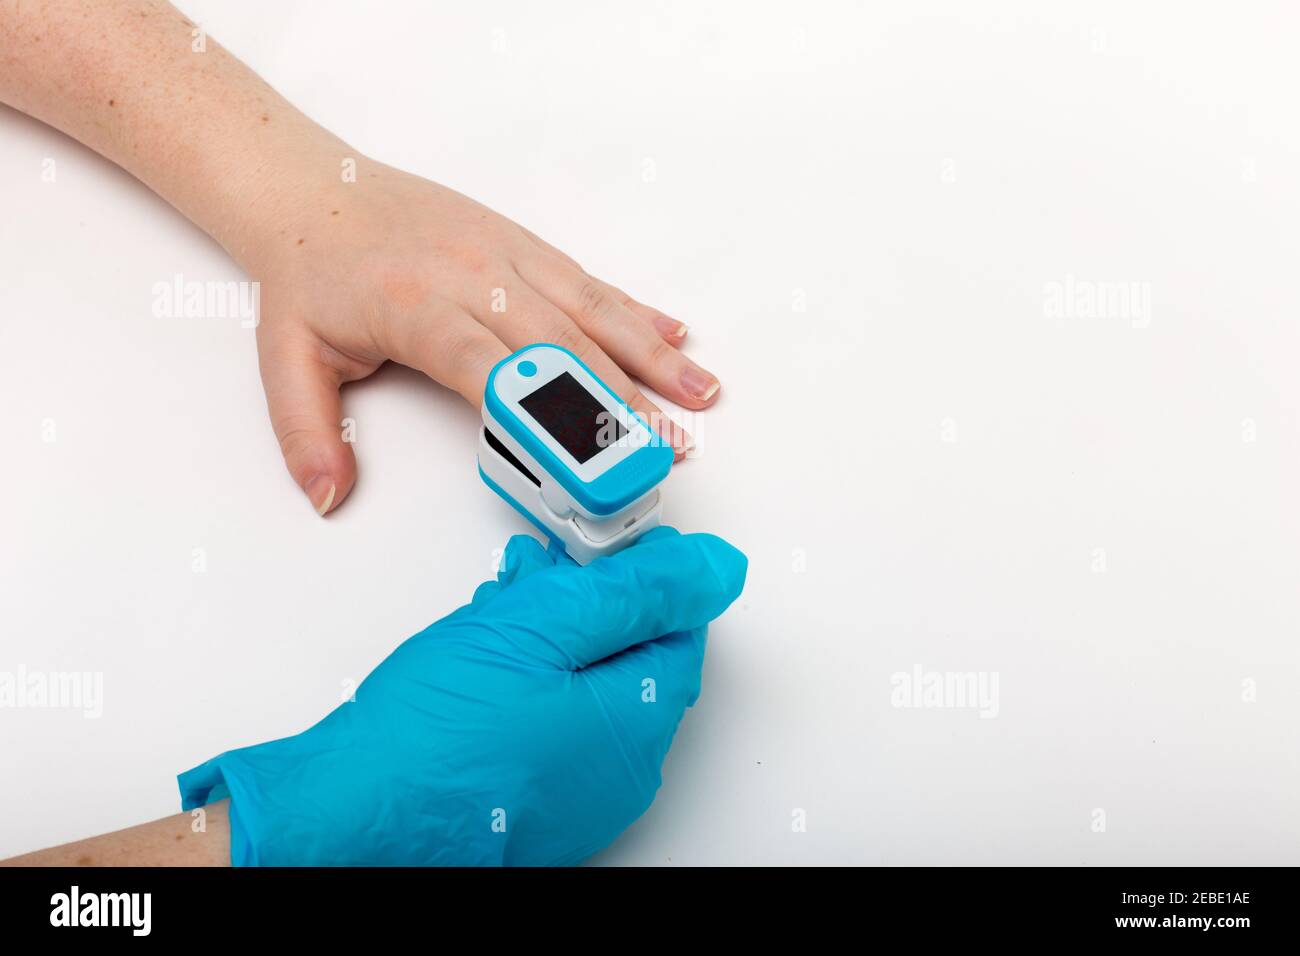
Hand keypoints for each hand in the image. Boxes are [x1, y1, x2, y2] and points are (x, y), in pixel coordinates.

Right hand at [177, 527, 746, 864]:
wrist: (349, 816)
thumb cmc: (430, 737)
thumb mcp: (538, 627)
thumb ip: (635, 591)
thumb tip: (716, 568)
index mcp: (637, 726)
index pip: (679, 628)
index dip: (639, 576)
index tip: (596, 551)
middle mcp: (620, 771)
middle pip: (628, 654)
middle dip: (584, 602)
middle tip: (536, 577)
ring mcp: (577, 793)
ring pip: (584, 685)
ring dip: (549, 636)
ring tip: (498, 610)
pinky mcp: (534, 801)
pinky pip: (553, 724)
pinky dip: (529, 682)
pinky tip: (487, 660)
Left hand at [245, 159, 719, 514]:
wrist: (312, 190)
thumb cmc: (310, 275)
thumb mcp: (285, 358)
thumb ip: (305, 434)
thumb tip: (328, 495)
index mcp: (418, 309)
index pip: (494, 371)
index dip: (543, 417)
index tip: (584, 462)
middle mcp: (474, 277)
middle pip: (562, 347)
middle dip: (621, 402)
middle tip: (666, 448)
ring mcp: (507, 257)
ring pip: (592, 310)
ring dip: (650, 355)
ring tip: (699, 395)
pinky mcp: (524, 246)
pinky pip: (590, 281)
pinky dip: (636, 310)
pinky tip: (675, 335)